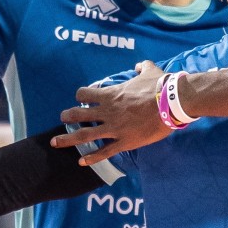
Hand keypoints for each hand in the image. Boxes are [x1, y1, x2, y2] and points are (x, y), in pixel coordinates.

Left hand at [53, 60, 169, 164]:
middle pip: (79, 114)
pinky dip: (92, 157)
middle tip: (63, 118)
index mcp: (111, 95)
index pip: (85, 94)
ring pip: (85, 135)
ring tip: (56, 142)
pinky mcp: (124, 142)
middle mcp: (108, 112)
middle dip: (68, 116)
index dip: (81, 95)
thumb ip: (142, 67)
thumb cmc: (160, 86)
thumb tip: (139, 65)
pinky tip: (81, 162)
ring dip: (68, 139)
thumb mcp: (150, 71)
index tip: (81, 98)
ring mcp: (114, 128)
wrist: (171, 103)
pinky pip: (104, 152)